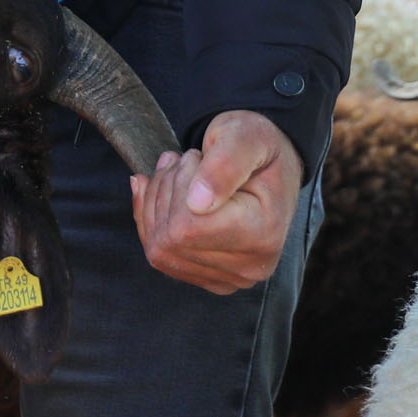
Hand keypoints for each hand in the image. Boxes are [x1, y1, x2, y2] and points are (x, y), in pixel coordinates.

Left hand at [132, 110, 301, 293]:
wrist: (267, 166)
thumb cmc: (256, 146)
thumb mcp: (245, 136)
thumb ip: (224, 165)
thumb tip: (197, 204)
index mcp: (263, 232)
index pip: (189, 226)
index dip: (178, 185)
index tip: (195, 157)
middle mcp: (249, 267)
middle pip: (170, 239)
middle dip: (166, 191)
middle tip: (185, 160)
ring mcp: (228, 279)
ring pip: (159, 250)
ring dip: (156, 204)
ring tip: (177, 172)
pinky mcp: (209, 280)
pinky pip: (159, 257)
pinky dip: (150, 220)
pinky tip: (162, 191)